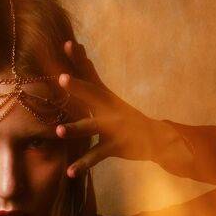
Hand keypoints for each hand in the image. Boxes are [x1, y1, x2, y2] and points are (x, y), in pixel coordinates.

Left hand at [56, 40, 174, 177]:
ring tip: (58, 131)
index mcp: (106, 97)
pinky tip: (69, 172)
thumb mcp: (111, 99)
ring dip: (75, 129)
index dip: (79, 59)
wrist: (157, 138)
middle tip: (62, 78)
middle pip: (92, 94)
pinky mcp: (115, 146)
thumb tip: (82, 60)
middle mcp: (109, 109)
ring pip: (91, 127)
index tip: (67, 43)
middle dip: (78, 87)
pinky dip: (82, 165)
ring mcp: (112, 128)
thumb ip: (93, 84)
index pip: (90, 74)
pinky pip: (96, 156)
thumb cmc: (127, 118)